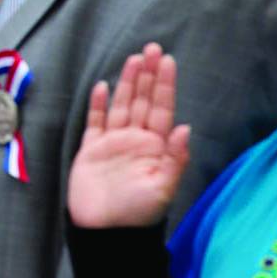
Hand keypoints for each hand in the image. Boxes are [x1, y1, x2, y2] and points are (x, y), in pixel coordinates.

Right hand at [68, 44, 190, 228]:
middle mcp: (136, 140)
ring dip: (128, 82)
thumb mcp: (163, 188)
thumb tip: (185, 127)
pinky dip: (98, 103)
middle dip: (148, 75)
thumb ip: (174, 158)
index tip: (168, 61)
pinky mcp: (91, 148)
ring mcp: (113, 142)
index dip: (165, 85)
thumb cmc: (137, 213)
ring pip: (122, 104)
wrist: (104, 229)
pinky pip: (95, 120)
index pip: (162, 109)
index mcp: (155, 148)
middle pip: (143, 101)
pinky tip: (103, 86)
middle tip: (152, 48)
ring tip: (134, 59)